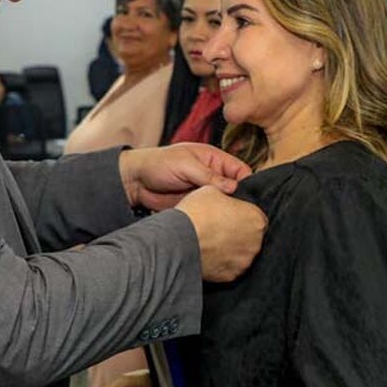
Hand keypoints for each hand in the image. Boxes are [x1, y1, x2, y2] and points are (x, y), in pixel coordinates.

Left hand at [119, 143, 252, 211]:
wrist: (135, 182)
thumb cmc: (158, 164)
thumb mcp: (185, 165)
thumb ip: (209, 176)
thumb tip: (234, 187)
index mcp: (214, 159)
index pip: (241, 170)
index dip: (248, 182)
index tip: (251, 198)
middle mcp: (214, 176)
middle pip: (237, 189)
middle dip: (241, 200)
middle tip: (245, 215)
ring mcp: (206, 192)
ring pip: (225, 204)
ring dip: (228, 212)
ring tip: (234, 223)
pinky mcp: (198, 206)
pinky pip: (212, 213)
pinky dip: (216, 219)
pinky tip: (220, 228)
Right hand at [175, 186, 265, 282]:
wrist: (178, 241)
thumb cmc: (195, 214)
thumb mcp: (211, 190)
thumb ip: (226, 195)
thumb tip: (226, 197)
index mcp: (256, 220)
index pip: (256, 217)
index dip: (241, 215)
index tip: (229, 215)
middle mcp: (256, 243)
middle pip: (250, 237)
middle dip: (238, 233)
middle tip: (218, 228)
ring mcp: (244, 262)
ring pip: (240, 254)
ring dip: (229, 249)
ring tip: (210, 242)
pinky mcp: (231, 276)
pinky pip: (228, 268)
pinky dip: (220, 263)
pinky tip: (207, 254)